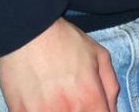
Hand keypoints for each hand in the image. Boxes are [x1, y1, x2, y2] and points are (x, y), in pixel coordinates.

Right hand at [0, 17, 117, 111]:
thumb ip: (110, 87)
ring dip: (60, 111)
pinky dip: (39, 110)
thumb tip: (111, 109)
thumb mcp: (99, 56)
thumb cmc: (64, 41)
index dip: (100, 111)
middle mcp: (67, 111)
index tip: (94, 105)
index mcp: (89, 98)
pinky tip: (40, 100)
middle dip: (81, 109)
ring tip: (56, 97)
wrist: (27, 34)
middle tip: (74, 98)